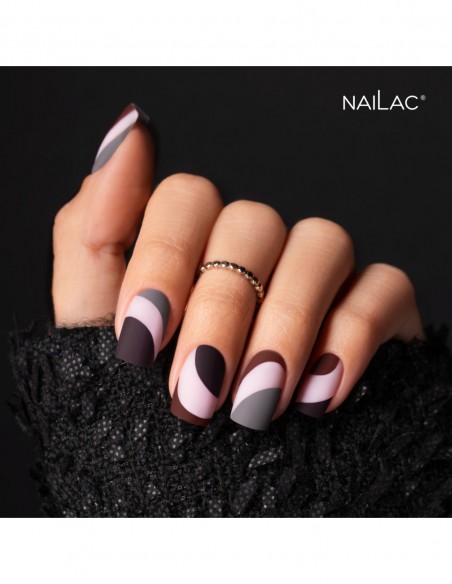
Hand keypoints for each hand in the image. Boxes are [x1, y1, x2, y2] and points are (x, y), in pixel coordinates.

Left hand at [52, 103, 424, 429]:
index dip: (163, 257)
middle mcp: (256, 248)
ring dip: (284, 326)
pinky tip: (318, 396)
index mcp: (192, 243)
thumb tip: (127, 132)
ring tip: (255, 405)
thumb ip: (93, 232)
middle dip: (220, 312)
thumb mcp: (94, 325)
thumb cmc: (142, 404)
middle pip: (252, 224)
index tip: (139, 338)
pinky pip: (383, 286)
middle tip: (194, 395)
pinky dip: (350, 338)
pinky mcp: (373, 303)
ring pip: (321, 243)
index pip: (188, 195)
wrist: (204, 488)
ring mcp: (318, 271)